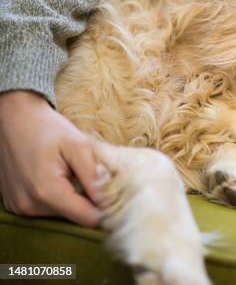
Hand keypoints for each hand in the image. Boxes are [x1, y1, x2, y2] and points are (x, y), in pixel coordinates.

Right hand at [0, 90, 101, 226]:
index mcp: (47, 192)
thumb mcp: (78, 146)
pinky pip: (47, 208)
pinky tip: (58, 175)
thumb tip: (108, 201)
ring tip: (72, 173)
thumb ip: (93, 175)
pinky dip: (58, 196)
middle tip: (94, 176)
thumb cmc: (48, 128)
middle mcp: (30, 206)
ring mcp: (20, 207)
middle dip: (90, 200)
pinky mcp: (16, 204)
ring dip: (74, 197)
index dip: (107, 209)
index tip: (118, 195)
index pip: (87, 218)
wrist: (14, 118)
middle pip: (76, 217)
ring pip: (63, 213)